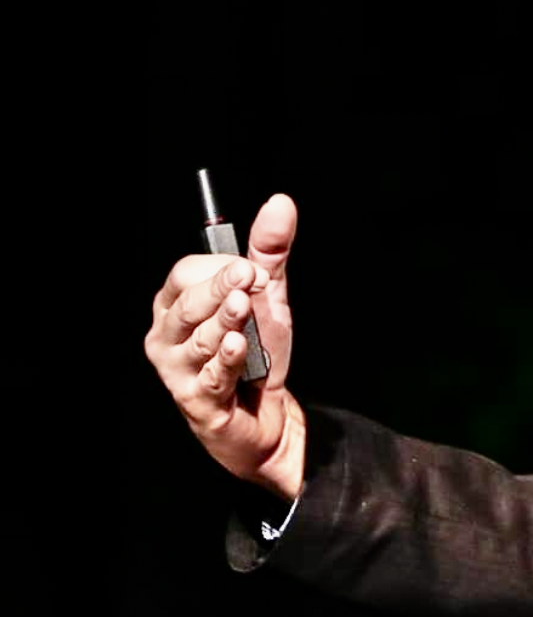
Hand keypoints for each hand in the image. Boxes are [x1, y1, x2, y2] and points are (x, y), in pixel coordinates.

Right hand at [144, 194, 305, 498]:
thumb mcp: (268, 296)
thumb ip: (270, 252)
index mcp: (177, 305)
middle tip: (249, 276)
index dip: (219, 268)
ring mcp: (177, 370)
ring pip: (199, 338)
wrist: (269, 414)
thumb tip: (280, 203)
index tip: (256, 268)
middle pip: (187, 303)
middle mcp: (168, 335)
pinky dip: (226, 359)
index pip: (185, 274)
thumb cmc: (257, 351)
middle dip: (220, 288)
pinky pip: (211, 375)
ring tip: (244, 309)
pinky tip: (238, 345)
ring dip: (226, 322)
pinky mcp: (197, 400)